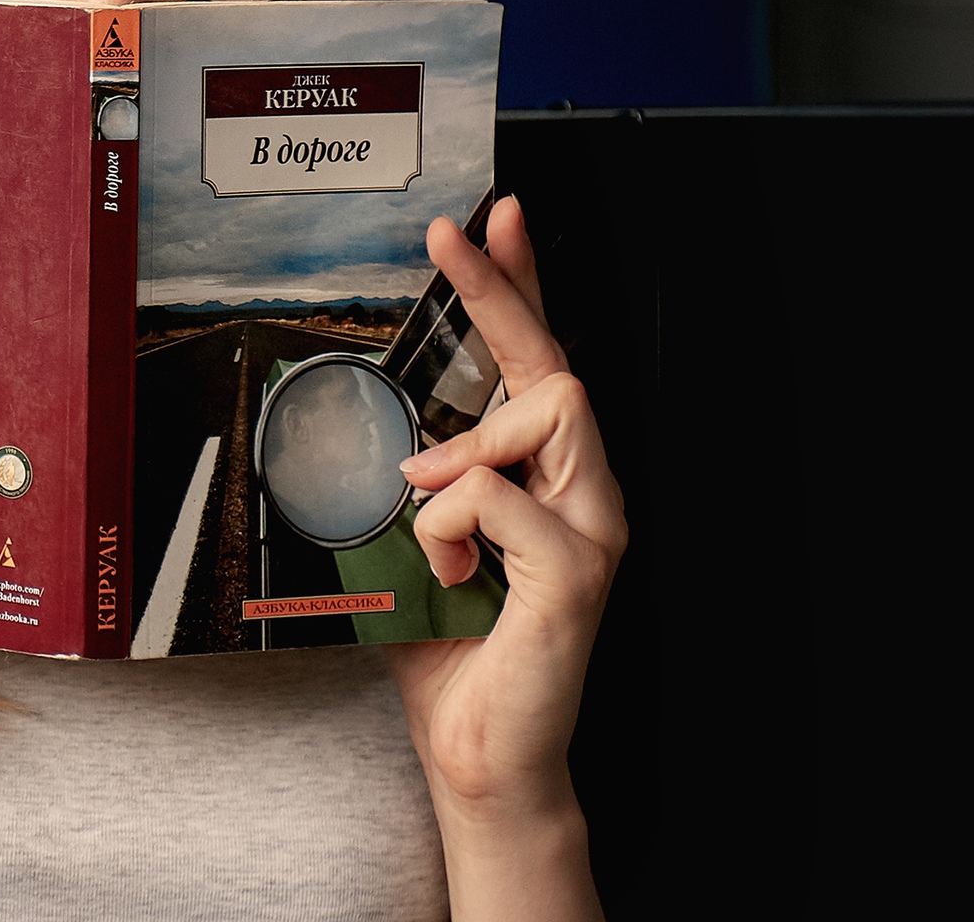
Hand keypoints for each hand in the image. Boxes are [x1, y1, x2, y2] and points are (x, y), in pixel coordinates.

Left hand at [386, 198, 625, 875]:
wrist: (480, 753)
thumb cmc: (450, 650)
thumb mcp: (407, 541)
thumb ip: (407, 483)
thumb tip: (383, 425)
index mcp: (542, 479)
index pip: (539, 363)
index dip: (520, 287)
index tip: (495, 219)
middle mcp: (582, 494)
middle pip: (554, 364)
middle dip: (500, 293)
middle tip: (448, 237)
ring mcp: (590, 531)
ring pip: (546, 411)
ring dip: (464, 445)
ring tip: (427, 506)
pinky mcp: (576, 575)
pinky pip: (501, 496)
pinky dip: (452, 519)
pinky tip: (447, 565)